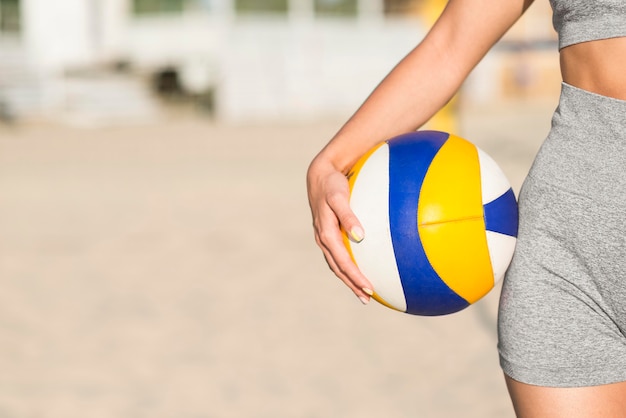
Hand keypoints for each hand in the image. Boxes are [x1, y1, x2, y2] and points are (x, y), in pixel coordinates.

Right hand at [306, 155, 373, 303]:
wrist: (320, 175)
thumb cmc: (332, 184)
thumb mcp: (339, 197)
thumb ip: (349, 216)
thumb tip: (360, 236)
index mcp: (326, 234)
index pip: (342, 262)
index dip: (355, 277)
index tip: (369, 288)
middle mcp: (323, 239)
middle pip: (338, 268)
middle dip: (352, 284)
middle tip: (367, 298)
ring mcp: (324, 238)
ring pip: (336, 264)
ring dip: (348, 279)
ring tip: (362, 292)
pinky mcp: (327, 234)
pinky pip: (337, 255)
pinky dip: (346, 267)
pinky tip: (357, 269)